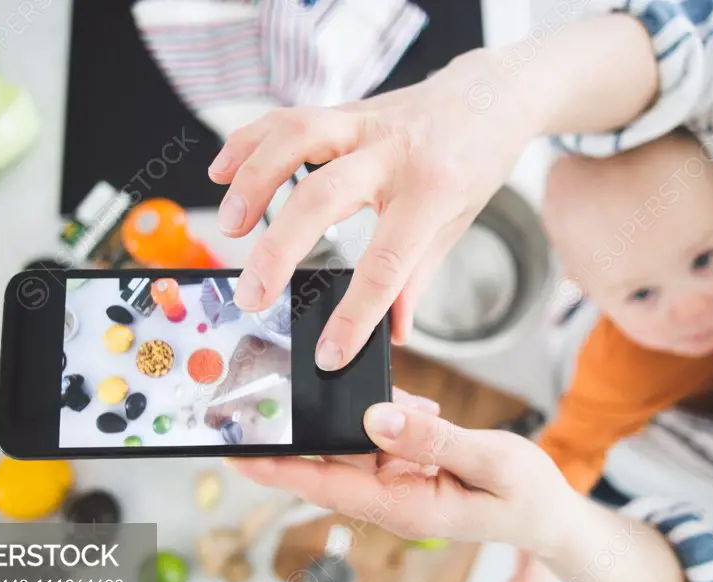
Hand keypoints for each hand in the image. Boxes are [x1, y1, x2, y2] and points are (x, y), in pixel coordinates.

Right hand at [208, 46, 542, 370]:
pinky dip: (248, 143)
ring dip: (253, 181)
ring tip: (231, 227)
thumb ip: (416, 278)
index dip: (355, 317)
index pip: (386, 265)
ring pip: (295, 137)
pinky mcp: (344, 108)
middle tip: (252, 296)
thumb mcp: (455, 224)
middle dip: (280, 251)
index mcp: (431, 193)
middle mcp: (393, 153)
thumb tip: (393, 333)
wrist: (490, 96)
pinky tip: (222, 174)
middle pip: (323, 197)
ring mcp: (364, 124)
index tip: (329, 354)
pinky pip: (285, 117)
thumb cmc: (473, 163)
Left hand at [226, 387, 580, 555]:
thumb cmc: (525, 496)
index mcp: (404, 506)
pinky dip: (391, 412)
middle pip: (328, 462)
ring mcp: (399, 480)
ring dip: (356, 414)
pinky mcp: (409, 465)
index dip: (278, 469)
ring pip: (355, 441)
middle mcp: (391, 496)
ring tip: (367, 387)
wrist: (548, 513)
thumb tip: (377, 417)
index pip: (325, 487)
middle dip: (299, 430)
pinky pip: (382, 434)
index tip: (236, 452)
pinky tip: (416, 403)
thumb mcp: (488, 462)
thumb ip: (433, 439)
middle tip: (264, 390)